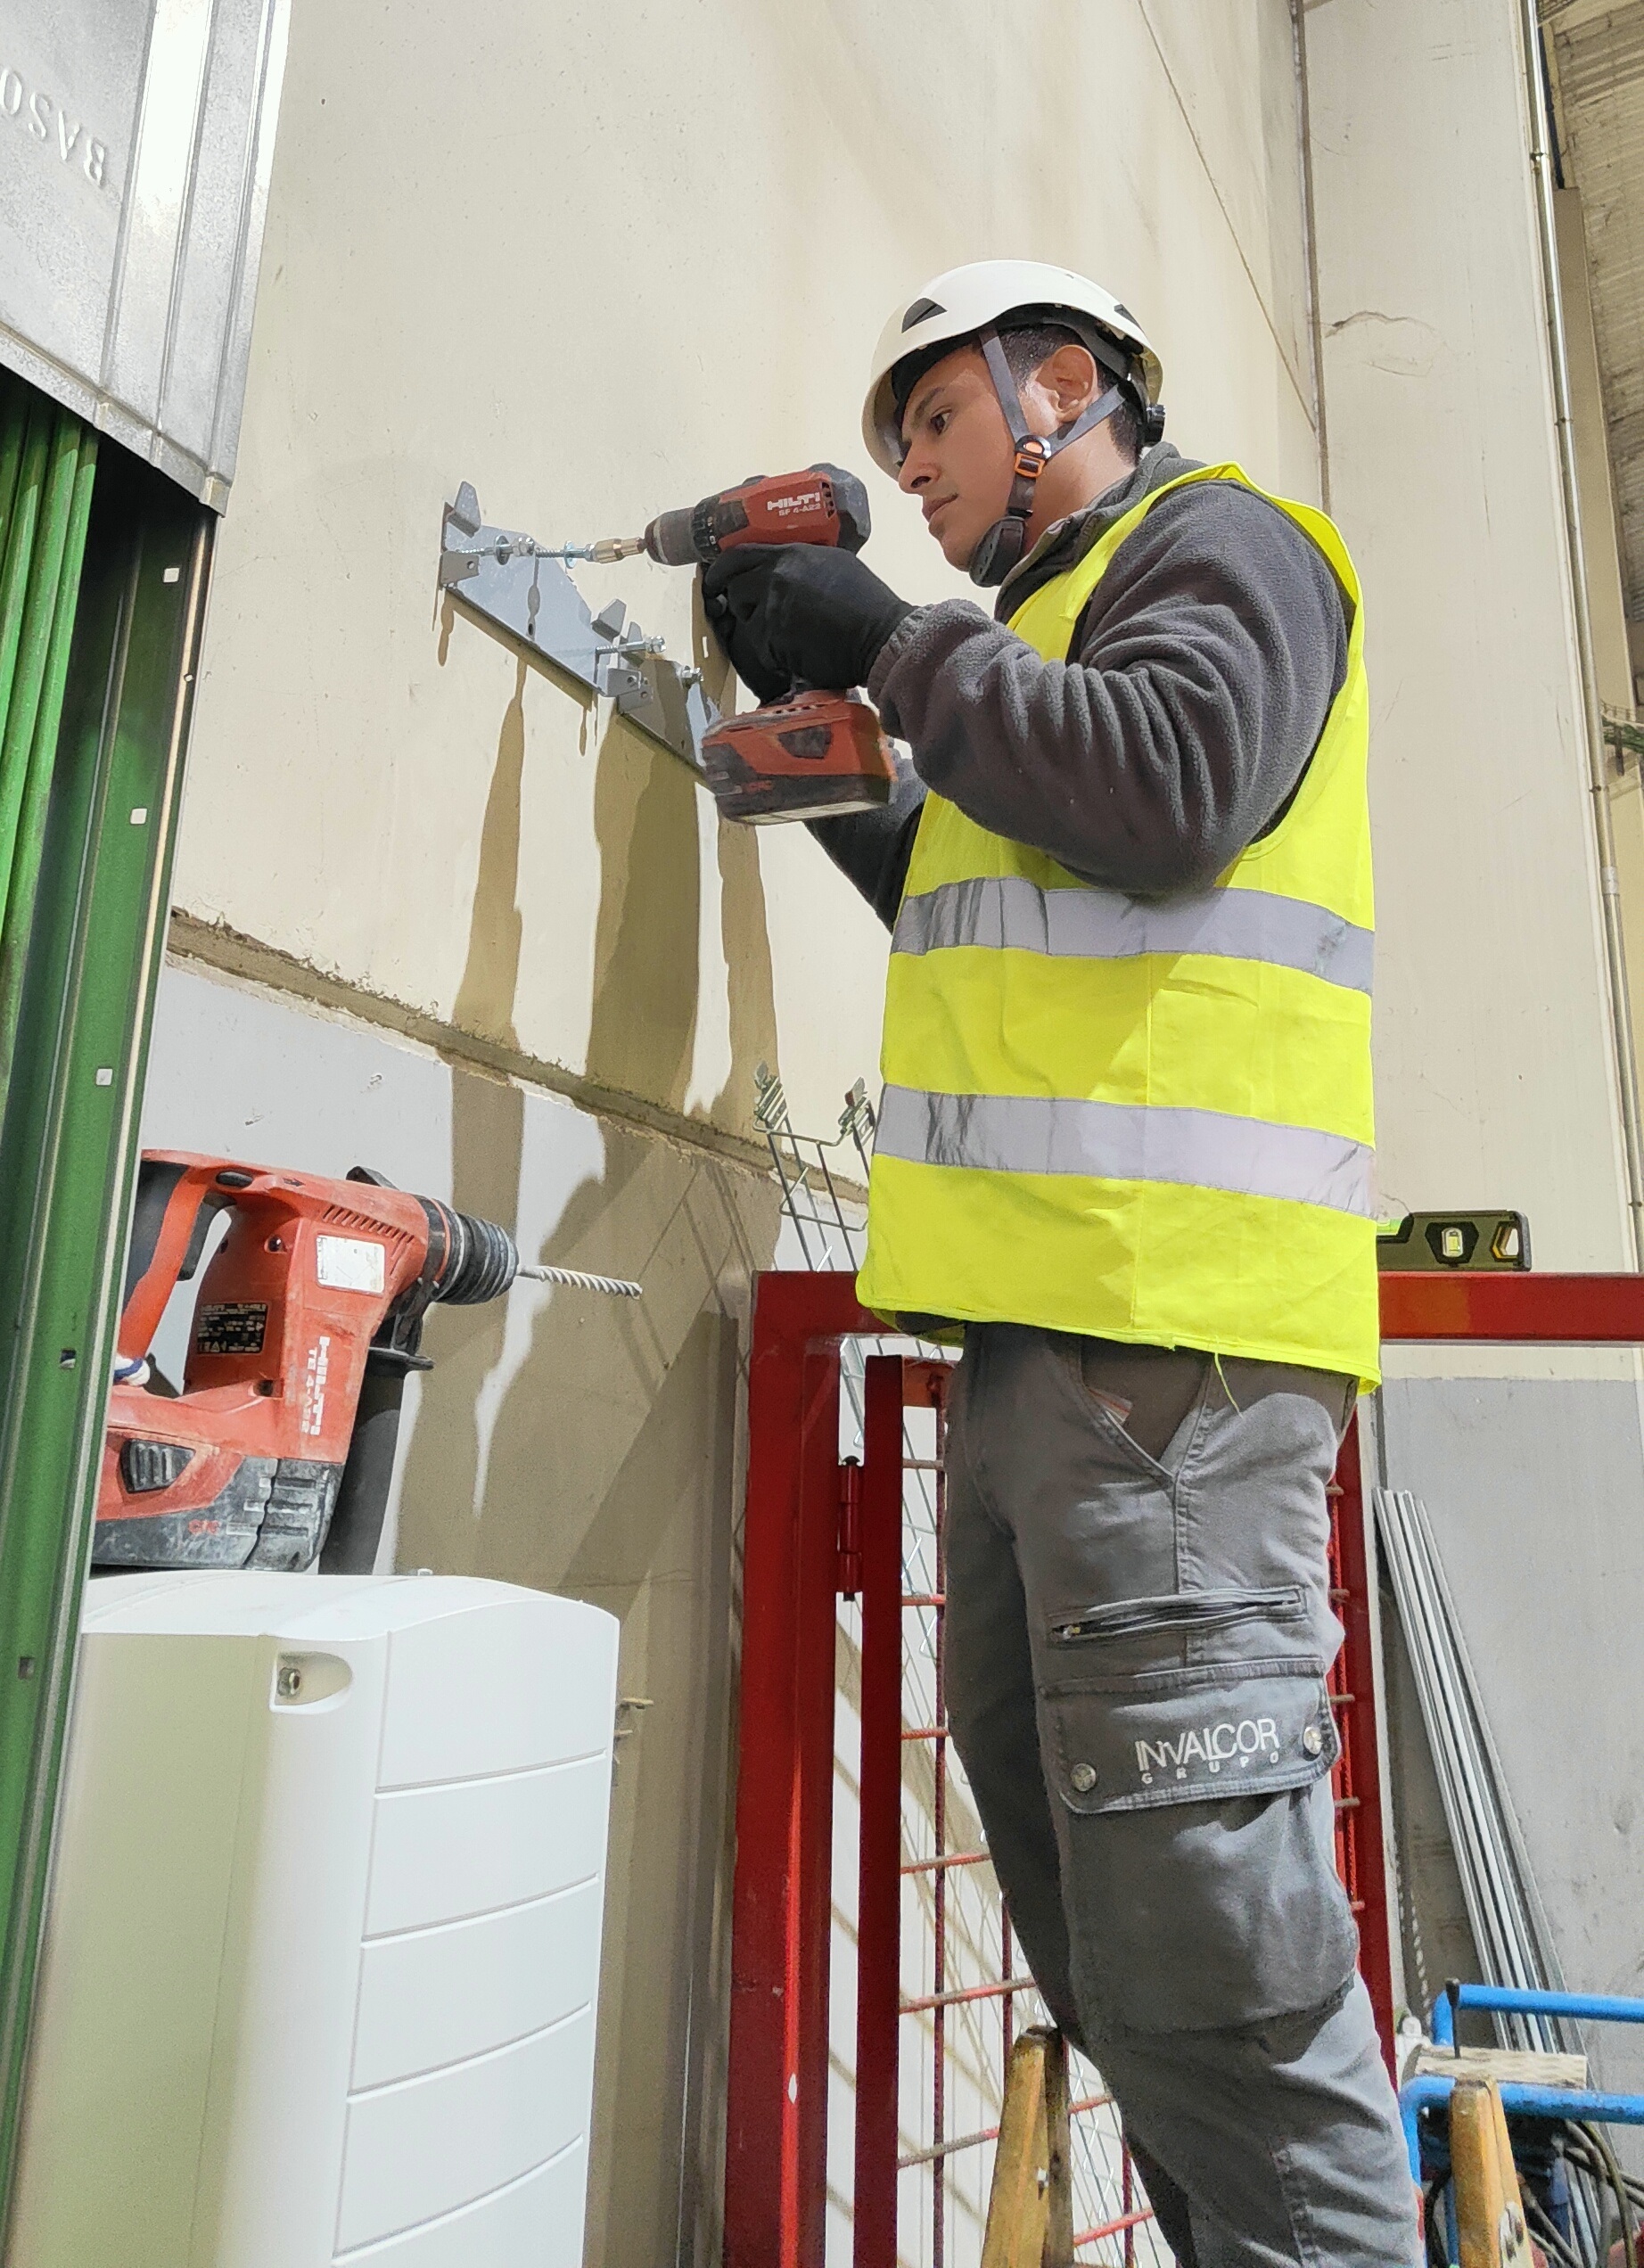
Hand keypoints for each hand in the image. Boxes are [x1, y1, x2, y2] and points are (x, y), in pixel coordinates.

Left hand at [701, 544, 913, 695]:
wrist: (881, 635)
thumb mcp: (834, 566)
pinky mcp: (773, 637)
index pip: (740, 555)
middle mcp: (777, 575)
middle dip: (743, 606)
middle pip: (737, 589)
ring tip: (791, 639)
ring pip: (747, 621)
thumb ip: (803, 566)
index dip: (721, 569)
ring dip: (763, 633)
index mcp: (792, 554)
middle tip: (757, 619)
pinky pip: (761, 648)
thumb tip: (785, 574)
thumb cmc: (869, 605)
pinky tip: (800, 655)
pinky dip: (775, 656)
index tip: (714, 581)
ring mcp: (773, 605)